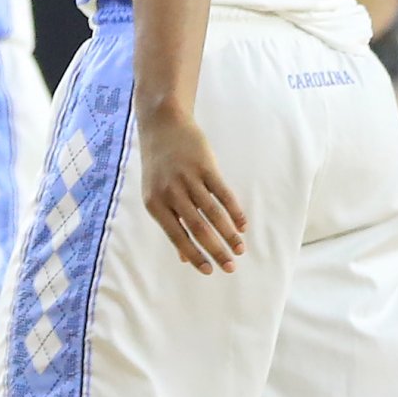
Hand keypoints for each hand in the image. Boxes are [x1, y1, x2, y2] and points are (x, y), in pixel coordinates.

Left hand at [138, 107, 246, 274]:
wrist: (162, 125)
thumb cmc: (159, 166)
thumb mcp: (156, 193)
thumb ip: (171, 223)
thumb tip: (184, 258)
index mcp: (154, 202)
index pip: (176, 235)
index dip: (194, 254)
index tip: (209, 271)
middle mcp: (170, 192)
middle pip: (197, 228)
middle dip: (216, 251)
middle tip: (231, 268)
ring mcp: (188, 178)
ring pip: (212, 213)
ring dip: (228, 234)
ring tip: (240, 249)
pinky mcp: (204, 166)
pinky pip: (222, 193)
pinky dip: (234, 211)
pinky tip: (242, 226)